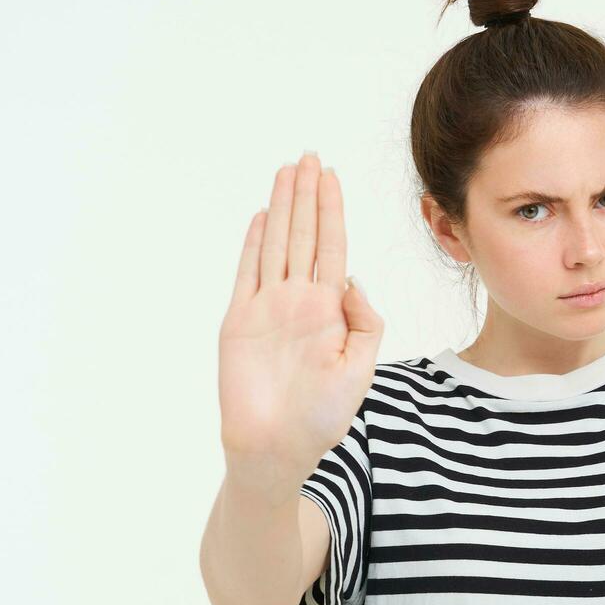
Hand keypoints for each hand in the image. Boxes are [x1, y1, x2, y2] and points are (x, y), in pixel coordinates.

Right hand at [216, 151, 384, 486]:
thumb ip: (365, 323)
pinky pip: (246, 273)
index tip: (332, 177)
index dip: (332, 210)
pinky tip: (262, 216)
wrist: (276, 449)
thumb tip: (354, 279)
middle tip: (309, 156)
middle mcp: (298, 301)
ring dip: (282, 207)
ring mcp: (267, 309)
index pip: (333, 247)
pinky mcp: (239, 322)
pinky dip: (253, 243)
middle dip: (307, 195)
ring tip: (287, 170)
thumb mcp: (360, 369)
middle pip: (304, 236)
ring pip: (277, 245)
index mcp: (329, 311)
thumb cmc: (321, 418)